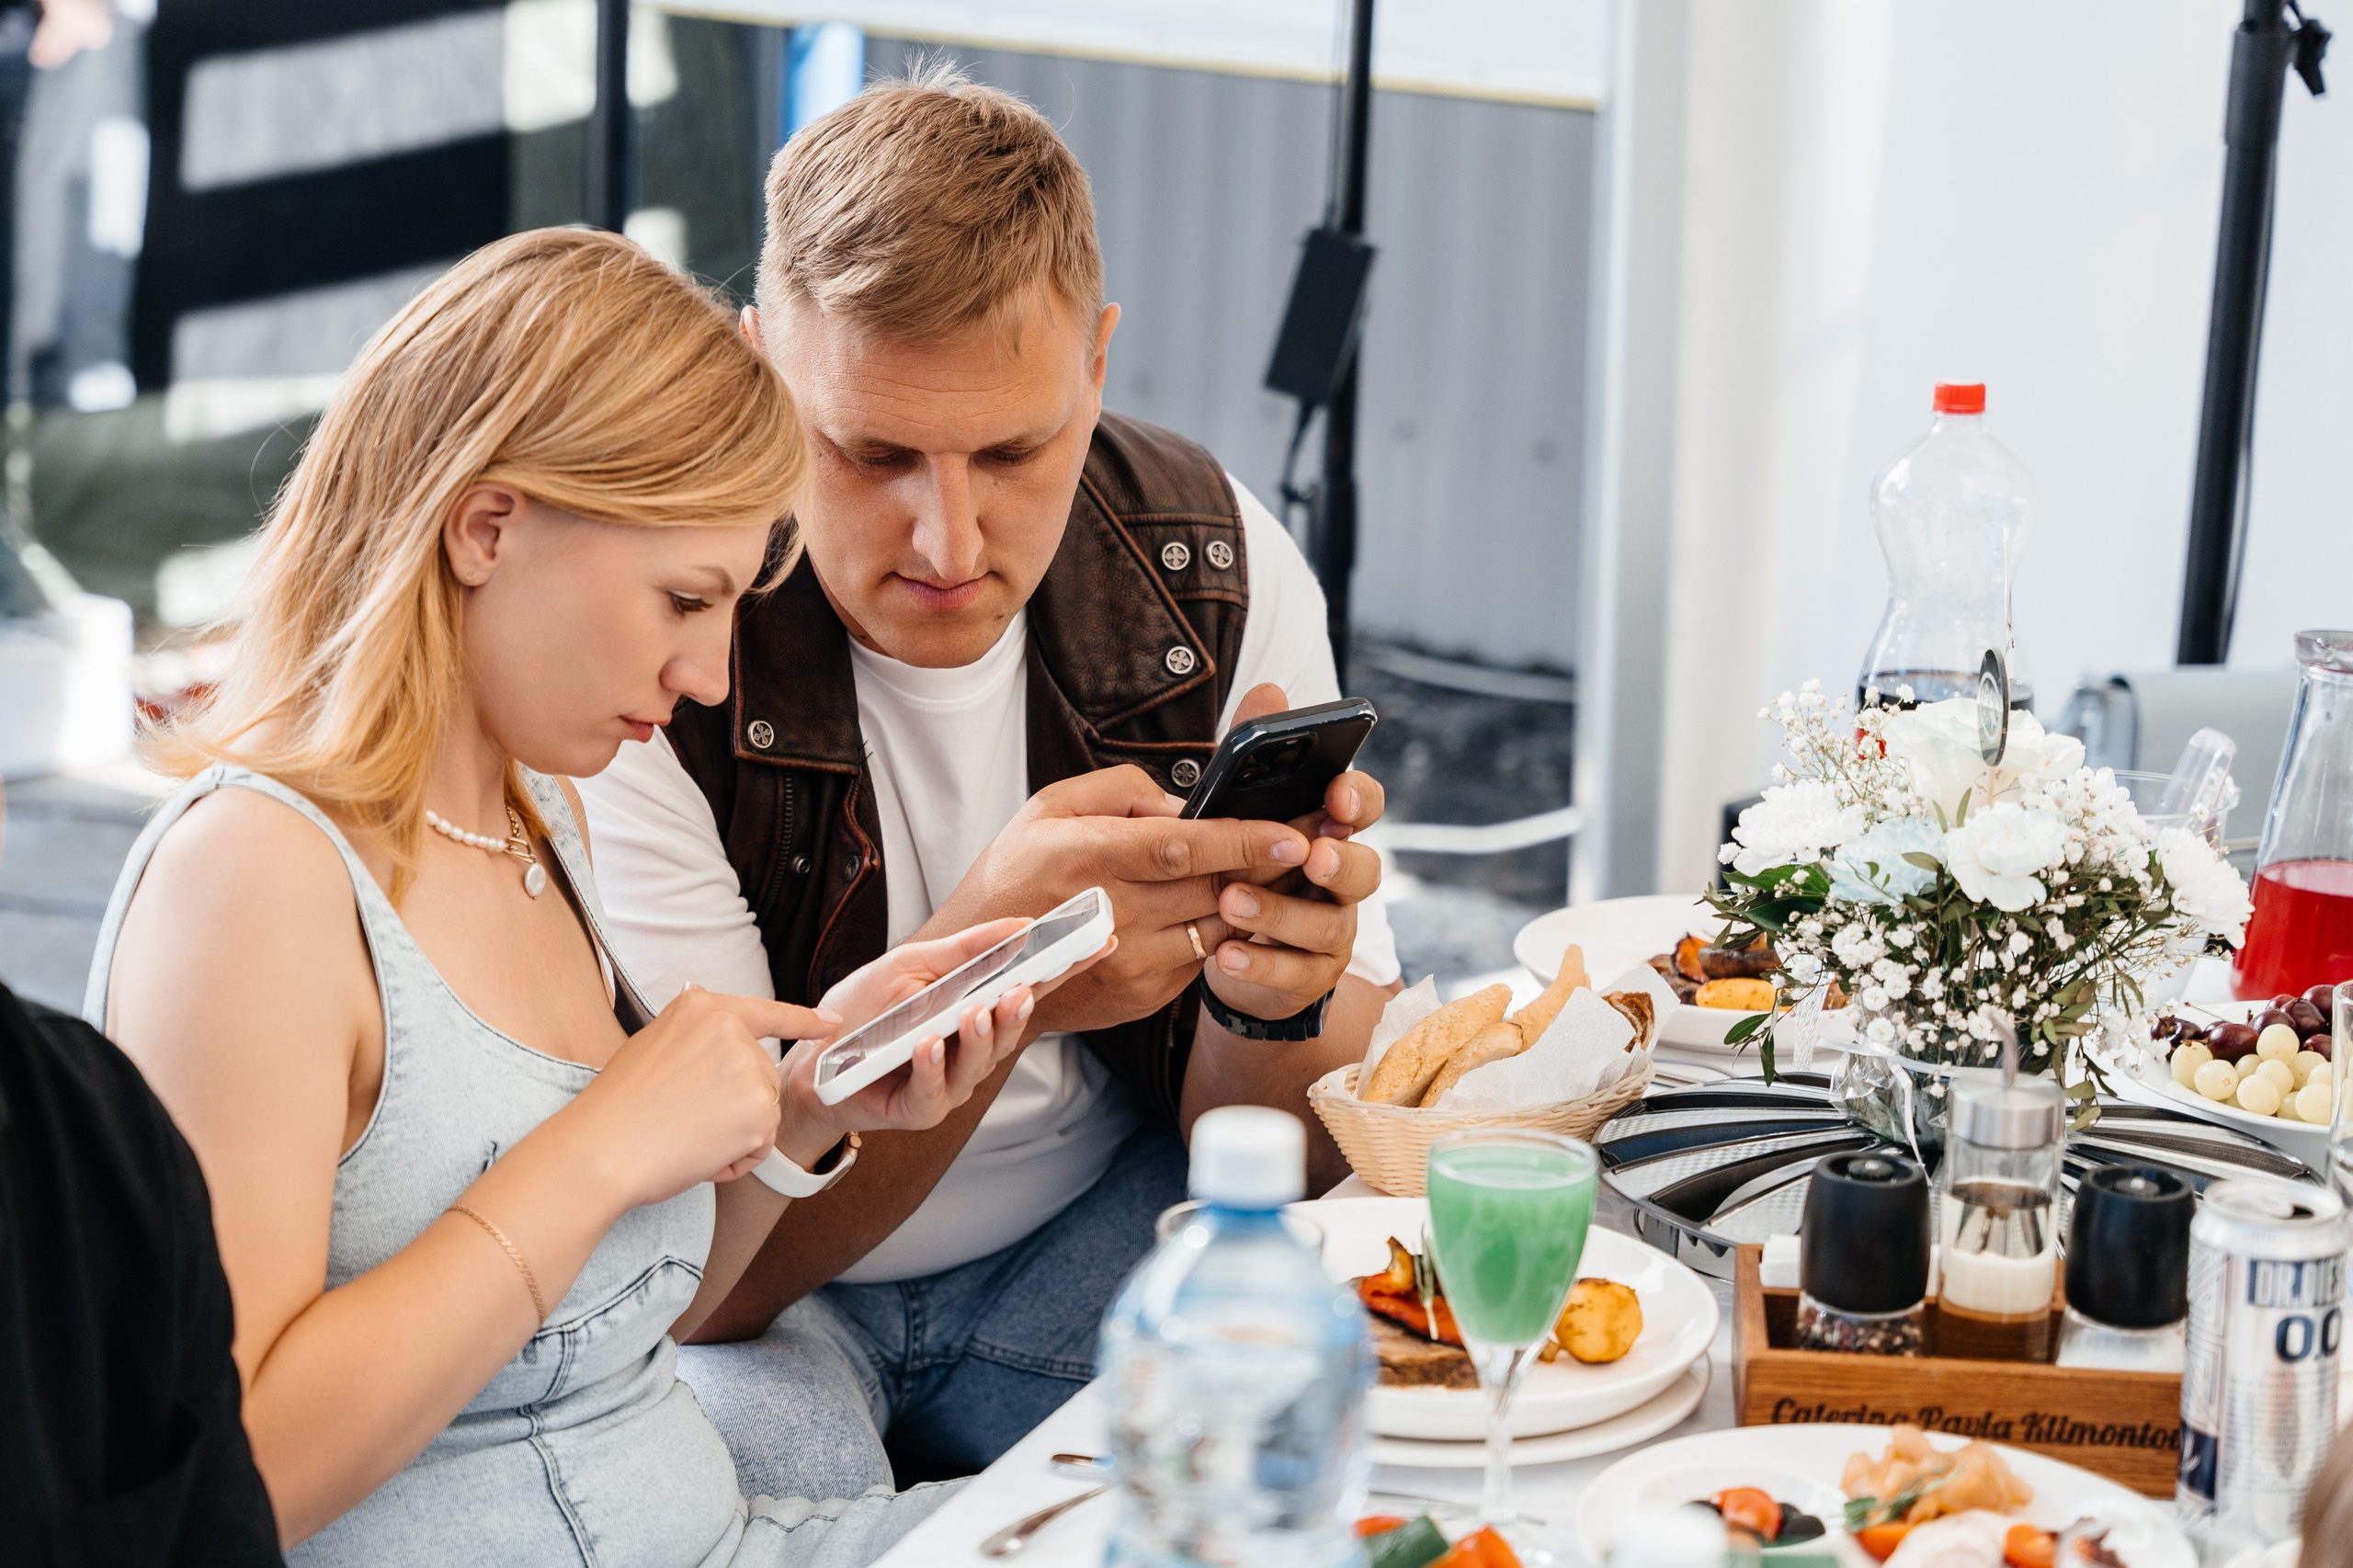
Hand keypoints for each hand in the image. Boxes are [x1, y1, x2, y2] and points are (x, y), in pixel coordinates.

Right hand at [562, 988, 836, 1209]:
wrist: (601, 1151)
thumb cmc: (615, 1110)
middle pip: (761, 1075)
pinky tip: (700, 1156)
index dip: (802, 1020)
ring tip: (687, 1138)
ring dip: (735, 1135)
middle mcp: (730, 1029)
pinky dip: (737, 1160)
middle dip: (736, 1106)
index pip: (764, 1011)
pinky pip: (762, 1144)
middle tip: (685, 1122)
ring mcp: (748, 1067)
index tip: (830, 1022)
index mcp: (701, 1007)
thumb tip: (703, 999)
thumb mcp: (650, 1045)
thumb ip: (690, 1031)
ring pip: (763, 1111)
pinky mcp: (759, 1109)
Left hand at [774, 920, 1113, 1160]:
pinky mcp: (919, 1110)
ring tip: (974, 1012)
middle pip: (1010, 1030)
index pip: (1029, 985)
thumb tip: (1020, 924)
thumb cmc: (862, 1012)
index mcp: (974, 1007)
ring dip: (980, 1036)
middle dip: (1017, 1010)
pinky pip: (934, 1092)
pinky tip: (928, 1044)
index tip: (1100, 942)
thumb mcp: (908, 965)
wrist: (808, 1060)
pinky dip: (933, 1066)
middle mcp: (970, 1049)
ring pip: (979, 1063)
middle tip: (1020, 989)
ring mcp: (949, 1083)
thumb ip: (963, 950)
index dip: (1066, 967)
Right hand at [914, 767, 1314, 1036]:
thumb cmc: (1014, 877)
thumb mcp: (1049, 809)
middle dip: (1270, 867)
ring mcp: (1129, 961)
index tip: (1291, 831)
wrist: (981, 975)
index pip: (1180, 848)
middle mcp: (1111, 914)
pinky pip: (1203, 957)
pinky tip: (1239, 911)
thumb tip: (1187, 803)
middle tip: (1316, 842)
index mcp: (1086, 858)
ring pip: (1219, 927)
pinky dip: (1227, 933)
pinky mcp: (1142, 994)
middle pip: (1213, 889)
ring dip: (1257, 903)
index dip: (1242, 840)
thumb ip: (1121, 792)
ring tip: (1287, 875)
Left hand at [1201, 684, 1386, 1021]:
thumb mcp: (1237, 807)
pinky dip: (1262, 964)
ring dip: (1282, 913)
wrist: (1227, 946)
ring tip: (1232, 902)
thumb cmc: (1240, 863)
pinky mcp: (1309, 977)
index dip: (1357, 799)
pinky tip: (1225, 954)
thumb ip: (1254, 753)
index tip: (1334, 791)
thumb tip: (1267, 691)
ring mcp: (1332, 932)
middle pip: (1366, 870)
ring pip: (1329, 925)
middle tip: (1308, 856)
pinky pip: (1296, 973)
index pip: (1364, 806)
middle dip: (1339, 862)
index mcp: (1329, 830)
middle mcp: (1342, 880)